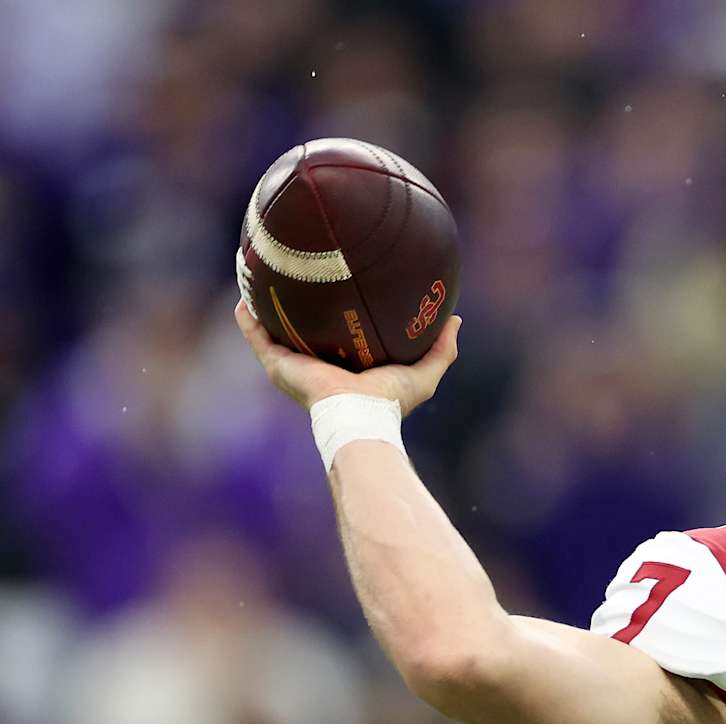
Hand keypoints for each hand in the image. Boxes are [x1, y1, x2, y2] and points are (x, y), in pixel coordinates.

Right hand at [234, 299, 459, 415]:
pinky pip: (257, 338)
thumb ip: (442, 349)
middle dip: (296, 309)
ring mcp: (293, 367)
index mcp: (345, 369)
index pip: (337, 340)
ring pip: (273, 332)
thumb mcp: (424, 373)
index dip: (335, 318)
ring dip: (264, 309)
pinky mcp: (278, 366)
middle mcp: (316, 367)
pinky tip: (242, 297)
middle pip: (301, 332)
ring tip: (259, 278)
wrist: (360, 416)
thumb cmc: (391, 401)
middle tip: (295, 277)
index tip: (337, 292)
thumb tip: (455, 319)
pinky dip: (247, 320)